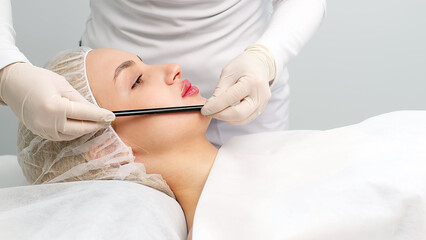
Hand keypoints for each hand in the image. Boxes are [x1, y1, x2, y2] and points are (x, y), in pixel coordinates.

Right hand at [0, 62, 114, 140]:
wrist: (13, 83)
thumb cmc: (36, 79)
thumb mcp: (63, 85)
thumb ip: (80, 101)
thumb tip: (96, 111)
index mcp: (55, 107)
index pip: (85, 114)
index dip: (100, 116)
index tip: (111, 116)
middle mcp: (48, 122)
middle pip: (80, 129)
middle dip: (96, 125)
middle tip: (107, 121)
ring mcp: (43, 130)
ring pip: (72, 135)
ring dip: (85, 130)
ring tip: (96, 123)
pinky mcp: (39, 132)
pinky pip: (62, 136)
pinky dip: (73, 132)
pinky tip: (81, 126)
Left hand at [201, 44, 275, 124]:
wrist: (260, 65)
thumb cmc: (243, 65)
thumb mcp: (228, 72)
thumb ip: (220, 89)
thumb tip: (210, 106)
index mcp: (251, 82)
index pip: (230, 98)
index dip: (215, 106)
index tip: (204, 110)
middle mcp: (260, 95)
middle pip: (239, 114)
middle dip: (221, 115)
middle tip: (209, 112)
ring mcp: (262, 104)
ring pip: (241, 120)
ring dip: (226, 118)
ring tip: (217, 110)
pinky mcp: (261, 109)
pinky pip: (245, 119)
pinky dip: (233, 118)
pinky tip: (226, 111)